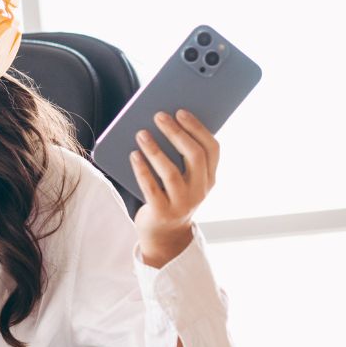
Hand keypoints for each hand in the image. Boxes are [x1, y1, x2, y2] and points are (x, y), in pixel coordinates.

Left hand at [129, 108, 219, 266]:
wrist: (164, 235)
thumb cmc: (171, 196)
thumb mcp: (184, 179)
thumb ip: (181, 158)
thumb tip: (165, 124)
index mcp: (210, 178)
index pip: (212, 149)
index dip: (198, 128)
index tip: (181, 111)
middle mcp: (201, 190)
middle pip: (193, 156)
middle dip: (176, 133)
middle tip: (159, 116)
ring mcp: (182, 203)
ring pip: (171, 172)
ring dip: (155, 150)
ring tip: (141, 133)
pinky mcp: (162, 212)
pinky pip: (151, 188)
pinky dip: (142, 170)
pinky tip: (133, 155)